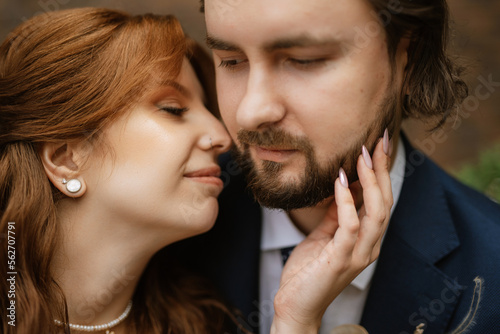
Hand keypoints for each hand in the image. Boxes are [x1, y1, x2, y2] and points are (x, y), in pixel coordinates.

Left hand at [271, 135, 392, 333]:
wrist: (295, 304)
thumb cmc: (309, 270)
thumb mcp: (325, 235)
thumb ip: (337, 214)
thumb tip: (342, 186)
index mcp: (367, 240)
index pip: (381, 200)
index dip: (381, 173)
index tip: (378, 145)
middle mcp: (369, 246)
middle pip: (384, 202)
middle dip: (381, 170)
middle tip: (377, 141)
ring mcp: (358, 254)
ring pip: (376, 213)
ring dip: (369, 182)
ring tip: (362, 156)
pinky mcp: (340, 260)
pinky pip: (350, 226)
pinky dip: (346, 201)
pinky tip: (338, 181)